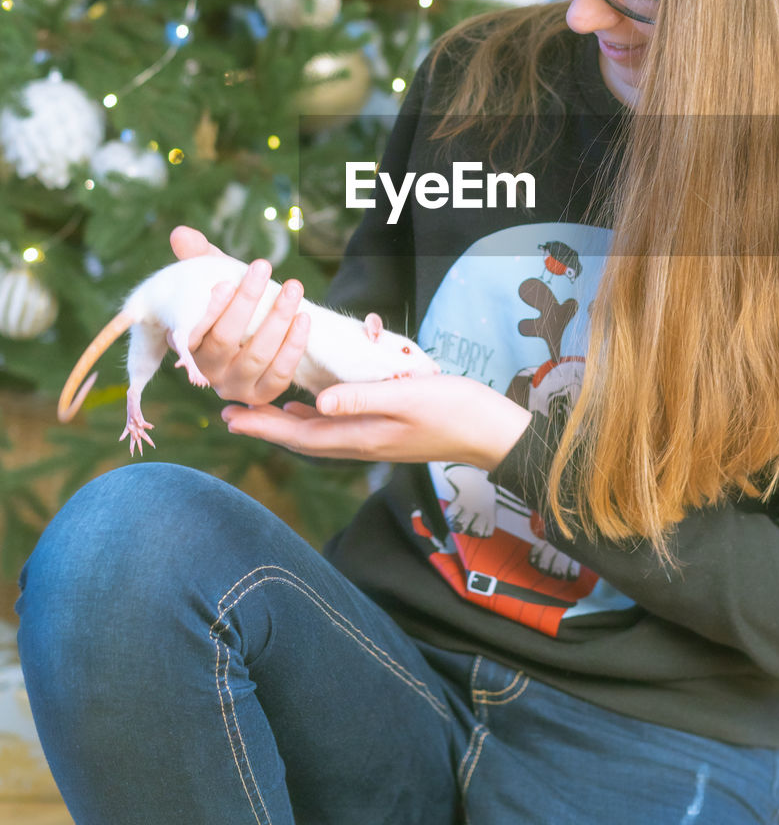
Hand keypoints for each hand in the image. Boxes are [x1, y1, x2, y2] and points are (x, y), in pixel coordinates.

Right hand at [169, 225, 310, 405]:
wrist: (262, 333)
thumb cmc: (233, 301)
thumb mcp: (216, 277)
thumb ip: (199, 257)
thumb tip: (181, 233)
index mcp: (189, 344)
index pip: (193, 330)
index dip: (209, 309)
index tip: (225, 282)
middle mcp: (208, 370)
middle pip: (225, 339)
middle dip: (246, 301)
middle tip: (263, 266)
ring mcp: (235, 387)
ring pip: (256, 356)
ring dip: (277, 319)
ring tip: (293, 287)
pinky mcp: (263, 395)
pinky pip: (280, 374)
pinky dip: (293, 346)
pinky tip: (304, 318)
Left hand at [220, 374, 532, 471]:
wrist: (490, 432)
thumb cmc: (455, 409)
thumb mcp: (409, 396)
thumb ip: (363, 398)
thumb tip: (318, 404)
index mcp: (362, 436)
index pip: (300, 435)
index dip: (263, 426)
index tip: (229, 417)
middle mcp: (362, 443)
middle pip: (302, 437)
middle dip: (265, 426)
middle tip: (229, 413)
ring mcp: (374, 440)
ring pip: (318, 433)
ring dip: (286, 423)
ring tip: (259, 411)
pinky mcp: (386, 431)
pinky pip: (339, 427)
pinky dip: (316, 417)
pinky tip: (311, 406)